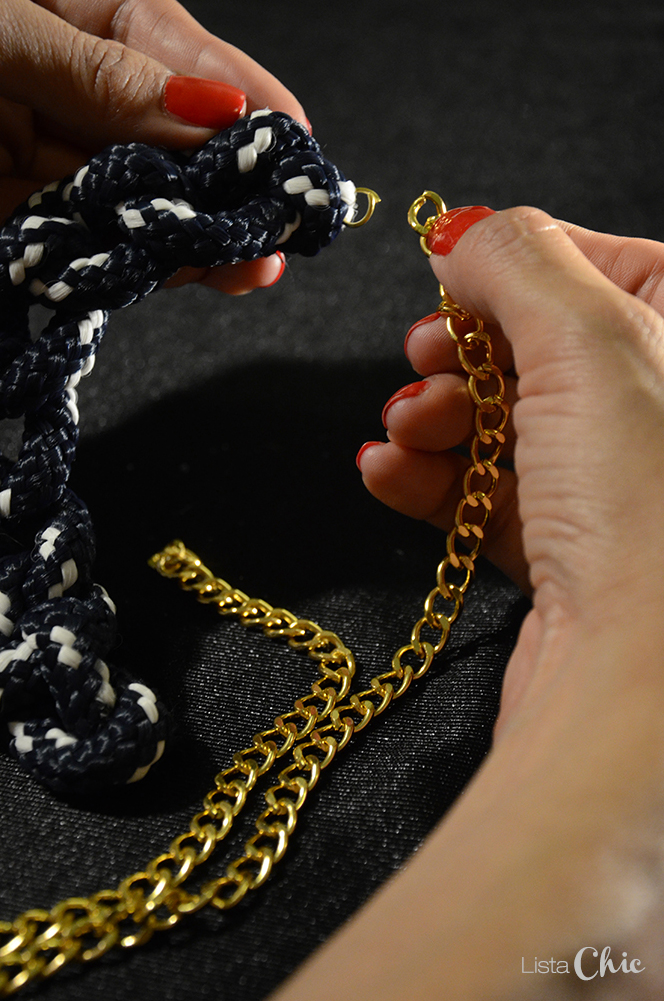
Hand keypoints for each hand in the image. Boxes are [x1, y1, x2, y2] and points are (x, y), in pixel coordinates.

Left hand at [0, 0, 305, 292]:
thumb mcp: (1, 33)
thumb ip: (102, 76)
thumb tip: (208, 112)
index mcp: (61, 12)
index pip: (168, 47)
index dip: (237, 89)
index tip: (292, 131)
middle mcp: (61, 90)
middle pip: (166, 137)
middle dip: (226, 178)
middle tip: (281, 214)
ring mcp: (41, 160)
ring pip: (138, 202)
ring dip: (194, 234)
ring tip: (251, 261)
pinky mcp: (21, 224)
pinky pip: (92, 248)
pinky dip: (138, 265)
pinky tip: (185, 271)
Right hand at [359, 209, 663, 726]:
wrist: (635, 686)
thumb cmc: (649, 511)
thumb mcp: (587, 338)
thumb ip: (519, 259)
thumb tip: (463, 233)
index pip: (604, 268)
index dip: (519, 268)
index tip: (453, 277)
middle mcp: (658, 417)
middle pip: (538, 349)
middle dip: (461, 352)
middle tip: (424, 360)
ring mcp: (613, 489)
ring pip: (501, 424)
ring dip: (432, 417)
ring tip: (403, 427)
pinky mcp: (564, 554)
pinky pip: (480, 495)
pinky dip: (425, 478)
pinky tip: (383, 469)